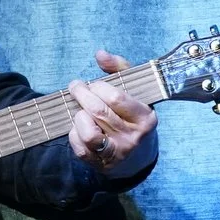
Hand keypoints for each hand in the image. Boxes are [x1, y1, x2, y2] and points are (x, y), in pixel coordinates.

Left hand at [67, 50, 158, 177]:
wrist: (138, 158)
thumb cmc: (133, 118)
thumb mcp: (135, 92)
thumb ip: (119, 69)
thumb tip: (100, 54)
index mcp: (145, 118)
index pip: (115, 98)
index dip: (97, 87)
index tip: (91, 84)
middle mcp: (133, 137)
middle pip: (98, 112)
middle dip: (81, 95)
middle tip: (76, 88)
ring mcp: (118, 153)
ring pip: (89, 133)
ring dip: (78, 117)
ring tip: (80, 110)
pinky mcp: (102, 164)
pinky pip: (80, 148)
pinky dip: (74, 134)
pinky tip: (79, 127)